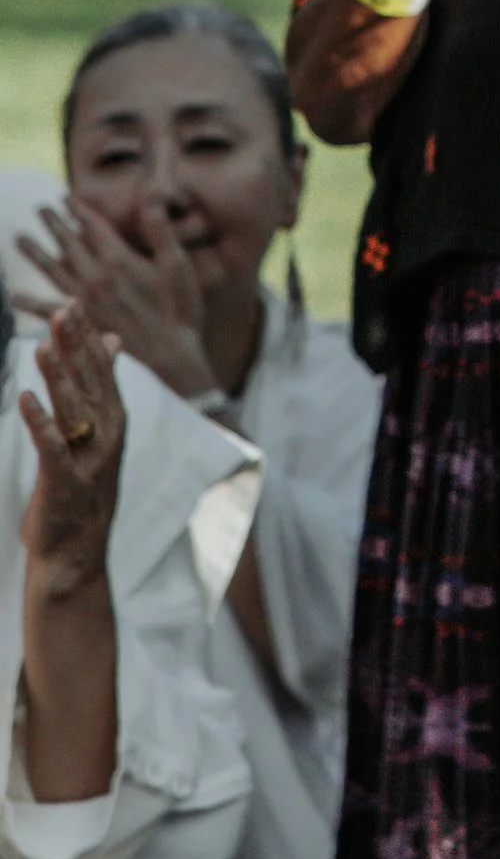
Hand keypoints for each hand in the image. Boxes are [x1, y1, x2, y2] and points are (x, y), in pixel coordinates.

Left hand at [20, 306, 125, 595]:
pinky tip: (25, 398)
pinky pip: (51, 447)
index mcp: (114, 419)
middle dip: (75, 346)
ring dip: (57, 375)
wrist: (78, 555)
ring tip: (43, 345)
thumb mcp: (100, 433)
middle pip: (90, 382)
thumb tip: (113, 340)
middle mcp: (107, 435)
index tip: (74, 303)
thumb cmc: (84, 489)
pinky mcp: (65, 483)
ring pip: (73, 409)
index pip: (102, 368)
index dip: (87, 336)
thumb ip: (103, 386)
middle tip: (63, 310)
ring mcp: (88, 459)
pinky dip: (39, 421)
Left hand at [22, 201, 215, 406]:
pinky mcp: (80, 324)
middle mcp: (95, 278)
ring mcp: (84, 302)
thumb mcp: (176, 263)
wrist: (170, 355)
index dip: (79, 211)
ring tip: (19, 239)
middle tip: (41, 209)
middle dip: (55, 225)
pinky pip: (48, 311)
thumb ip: (158, 228)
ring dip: (36, 254)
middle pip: (70, 244)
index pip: (93, 228)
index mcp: (119, 260)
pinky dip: (30, 303)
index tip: (65, 198)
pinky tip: (14, 297)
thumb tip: (149, 192)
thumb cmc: (178, 308)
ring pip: (53, 271)